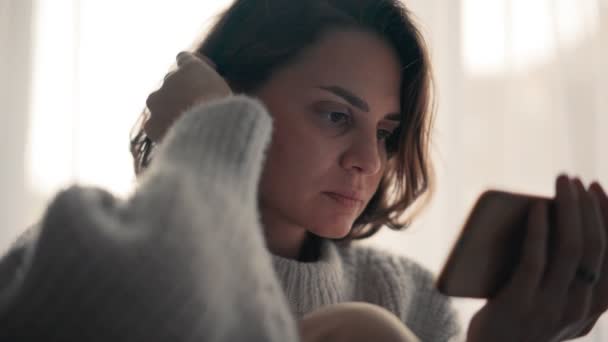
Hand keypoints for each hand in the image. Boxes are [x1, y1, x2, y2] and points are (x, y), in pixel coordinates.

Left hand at [144, 51, 231, 141]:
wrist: (212, 137)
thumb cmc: (229, 115)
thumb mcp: (233, 95)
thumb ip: (221, 87)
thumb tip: (232, 91)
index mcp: (191, 67)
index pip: (184, 58)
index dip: (196, 68)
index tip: (205, 79)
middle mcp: (169, 79)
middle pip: (172, 81)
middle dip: (183, 91)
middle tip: (198, 107)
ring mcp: (156, 101)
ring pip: (160, 102)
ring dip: (170, 109)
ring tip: (188, 126)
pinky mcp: (150, 124)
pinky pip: (155, 124)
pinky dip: (164, 129)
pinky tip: (178, 138)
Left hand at [467, 175, 607, 341]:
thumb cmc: (514, 321)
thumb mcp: (550, 304)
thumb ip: (563, 278)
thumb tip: (558, 216)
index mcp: (591, 310)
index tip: (599, 189)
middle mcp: (579, 311)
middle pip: (596, 248)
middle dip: (590, 207)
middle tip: (576, 179)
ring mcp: (550, 309)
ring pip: (572, 249)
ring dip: (570, 208)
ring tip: (562, 183)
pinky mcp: (520, 304)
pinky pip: (536, 258)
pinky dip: (540, 227)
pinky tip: (537, 206)